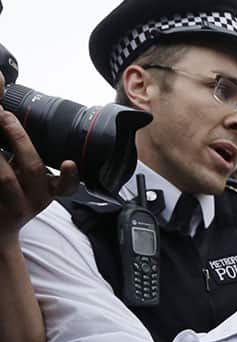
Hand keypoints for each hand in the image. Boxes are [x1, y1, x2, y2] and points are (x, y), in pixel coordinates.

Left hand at [0, 105, 78, 243]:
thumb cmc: (12, 197)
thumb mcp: (25, 176)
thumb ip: (19, 141)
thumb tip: (1, 81)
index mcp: (48, 191)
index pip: (66, 185)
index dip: (69, 176)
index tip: (69, 164)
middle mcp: (35, 200)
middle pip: (32, 169)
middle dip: (20, 140)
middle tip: (5, 116)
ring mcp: (13, 205)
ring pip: (6, 178)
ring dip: (0, 158)